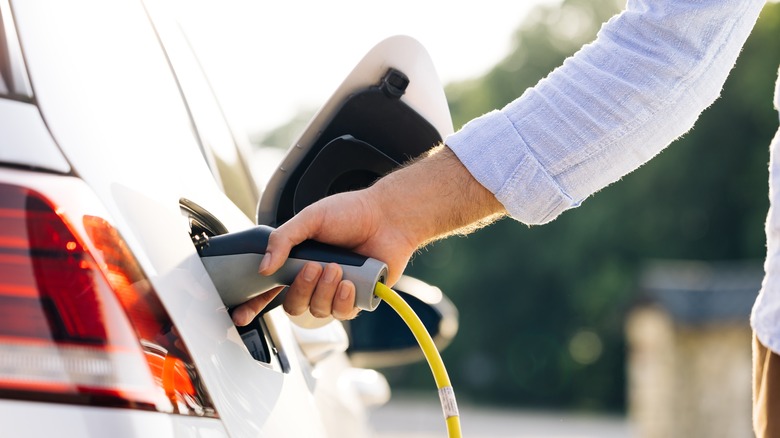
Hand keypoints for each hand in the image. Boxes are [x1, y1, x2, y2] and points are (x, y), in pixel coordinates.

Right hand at [230, 145, 505, 325]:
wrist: (388, 217)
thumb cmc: (351, 212)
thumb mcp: (310, 218)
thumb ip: (283, 239)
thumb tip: (264, 267)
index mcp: (297, 261)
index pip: (270, 289)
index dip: (253, 305)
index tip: (240, 315)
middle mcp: (314, 280)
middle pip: (292, 305)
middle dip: (301, 289)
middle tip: (314, 268)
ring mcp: (334, 291)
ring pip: (317, 311)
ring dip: (324, 291)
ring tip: (338, 268)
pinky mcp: (356, 299)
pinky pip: (341, 313)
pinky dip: (343, 299)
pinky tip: (350, 282)